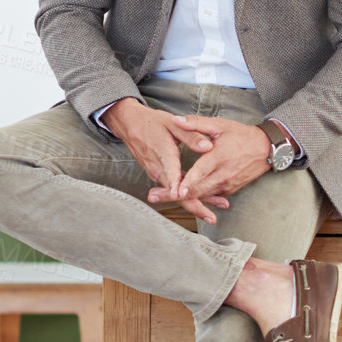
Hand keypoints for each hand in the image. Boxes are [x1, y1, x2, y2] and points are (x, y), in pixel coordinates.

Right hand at [102, 99, 231, 222]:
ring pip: (175, 194)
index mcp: (163, 153)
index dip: (177, 186)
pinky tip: (202, 203)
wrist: (130, 125)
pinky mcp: (158, 176)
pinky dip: (187, 198)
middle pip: (175, 193)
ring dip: (193, 204)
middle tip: (211, 218)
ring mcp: (157, 174)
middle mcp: (158, 169)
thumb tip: (208, 147)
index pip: (171, 173)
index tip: (184, 196)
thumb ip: (191, 135)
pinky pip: (173, 190)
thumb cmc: (153, 123)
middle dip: (194, 205)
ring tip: (211, 215)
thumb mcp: (173, 124)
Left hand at [149, 117, 272, 214]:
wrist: (265, 149)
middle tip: (154, 196)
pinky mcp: (229, 190)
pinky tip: (180, 198)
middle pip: (197, 189)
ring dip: (183, 199)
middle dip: (175, 195)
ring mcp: (227, 184)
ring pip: (203, 195)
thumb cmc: (241, 135)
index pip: (201, 172)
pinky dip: (196, 198)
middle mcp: (223, 174)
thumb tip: (176, 119)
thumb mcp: (219, 125)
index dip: (188, 182)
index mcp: (219, 157)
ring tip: (162, 198)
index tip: (176, 190)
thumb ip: (196, 123)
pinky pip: (210, 195)